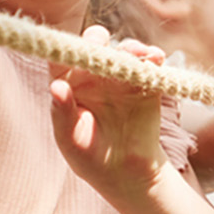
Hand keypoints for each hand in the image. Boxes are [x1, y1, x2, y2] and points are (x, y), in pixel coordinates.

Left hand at [50, 28, 166, 201]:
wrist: (127, 174)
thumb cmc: (91, 158)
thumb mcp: (71, 140)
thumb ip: (62, 113)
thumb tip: (56, 86)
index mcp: (69, 84)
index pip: (62, 60)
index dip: (65, 50)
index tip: (72, 49)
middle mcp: (93, 75)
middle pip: (94, 49)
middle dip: (97, 40)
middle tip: (100, 39)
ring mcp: (121, 78)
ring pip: (124, 53)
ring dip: (131, 48)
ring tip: (138, 53)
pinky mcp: (146, 84)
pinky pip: (150, 66)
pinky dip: (154, 59)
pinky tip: (156, 58)